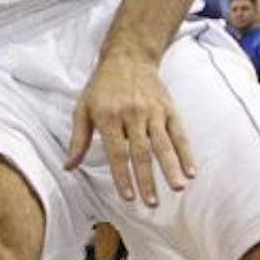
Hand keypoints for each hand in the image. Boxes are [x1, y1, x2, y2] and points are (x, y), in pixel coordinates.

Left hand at [65, 48, 193, 205]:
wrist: (128, 56)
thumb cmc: (102, 87)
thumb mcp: (83, 108)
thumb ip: (78, 139)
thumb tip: (68, 167)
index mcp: (108, 117)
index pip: (117, 152)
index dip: (123, 176)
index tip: (128, 197)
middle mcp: (132, 114)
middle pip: (141, 152)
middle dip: (147, 179)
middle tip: (152, 203)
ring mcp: (153, 111)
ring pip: (163, 144)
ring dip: (171, 168)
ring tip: (178, 188)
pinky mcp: (168, 108)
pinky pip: (179, 133)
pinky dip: (186, 152)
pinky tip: (191, 171)